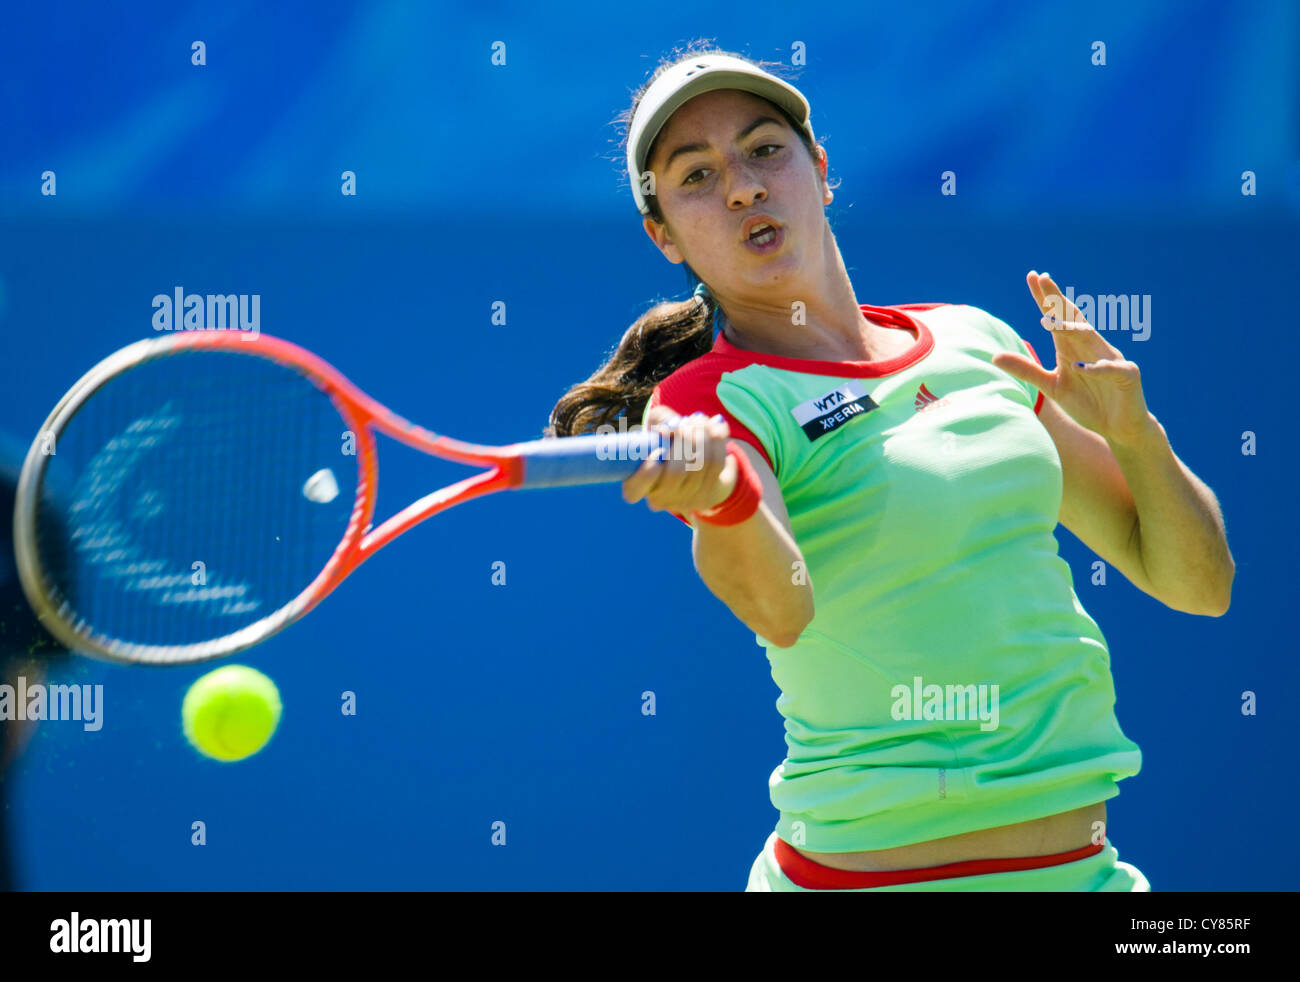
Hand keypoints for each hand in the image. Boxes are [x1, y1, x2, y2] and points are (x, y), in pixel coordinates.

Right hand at [622, 407, 736, 514]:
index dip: (646, 474)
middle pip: (676, 472)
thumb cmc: (667, 441)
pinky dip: (718, 440)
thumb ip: (660, 420)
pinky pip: (717, 464)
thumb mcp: (657, 425)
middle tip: (685, 422)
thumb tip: (674, 425)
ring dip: (703, 435)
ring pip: (700, 465)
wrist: (695, 462)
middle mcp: (659, 499)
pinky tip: (717, 425)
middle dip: (684, 439)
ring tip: (699, 420)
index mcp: (636, 486)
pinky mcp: (708, 496)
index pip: (635, 490)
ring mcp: (685, 501)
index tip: (657, 451)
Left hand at [992, 270, 1152, 446]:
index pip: (1056, 316)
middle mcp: (1091, 346)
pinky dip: (1097, 367)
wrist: (1118, 427)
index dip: (1045, 297)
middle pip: (1073, 318)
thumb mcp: (1051, 386)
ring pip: (1091, 337)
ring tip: (1050, 320)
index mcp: (1071, 346)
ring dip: (1071, 328)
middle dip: (1058, 299)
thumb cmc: (1086, 403)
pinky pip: (1111, 368)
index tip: (1032, 275)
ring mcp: (1110, 358)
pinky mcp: (1127, 375)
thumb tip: (994, 356)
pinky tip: (1081, 367)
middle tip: (1043, 279)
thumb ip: (1027, 370)